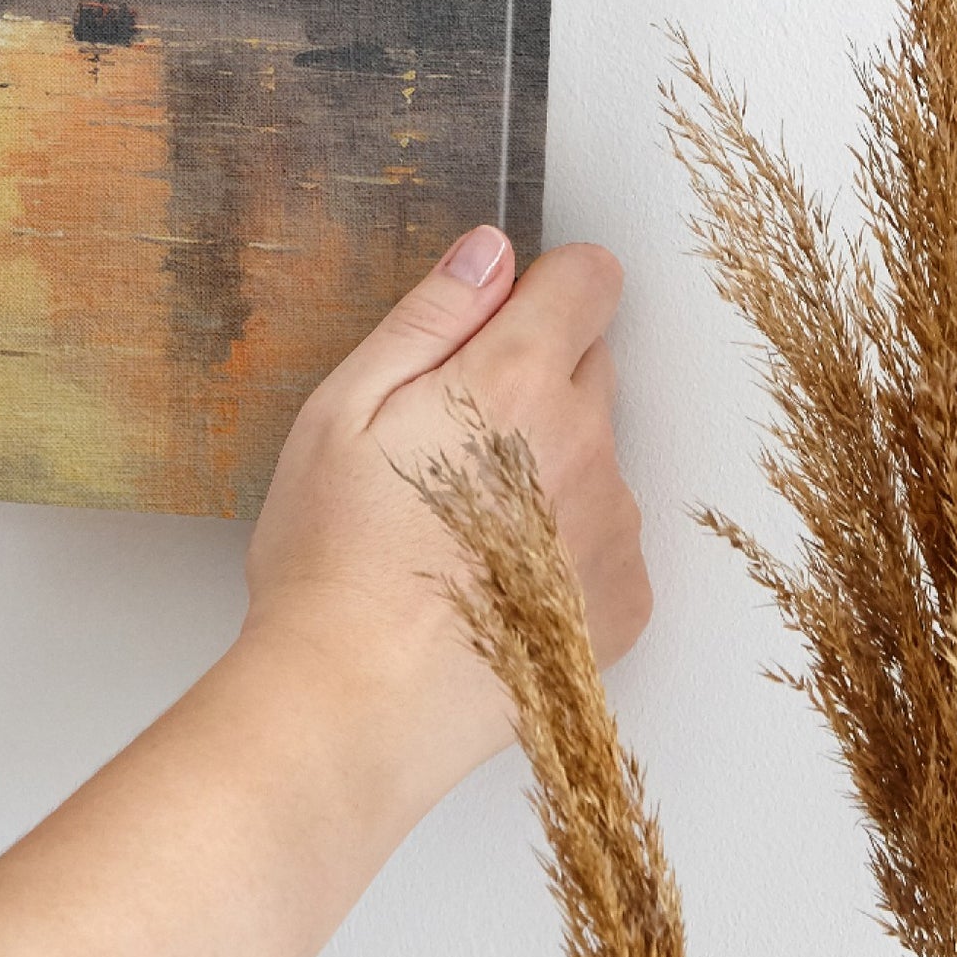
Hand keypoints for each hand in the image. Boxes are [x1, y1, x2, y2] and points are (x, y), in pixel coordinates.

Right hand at [243, 227, 650, 812]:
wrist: (356, 705)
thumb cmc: (333, 558)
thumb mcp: (343, 408)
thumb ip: (429, 317)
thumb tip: (489, 251)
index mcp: (516, 381)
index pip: (589, 279)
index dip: (541, 286)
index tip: (495, 322)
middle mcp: (587, 445)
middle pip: (590, 364)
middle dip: (532, 377)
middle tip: (445, 439)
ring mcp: (613, 528)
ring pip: (594, 453)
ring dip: (547, 464)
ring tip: (458, 525)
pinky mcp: (624, 601)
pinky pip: (604, 535)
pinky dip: (562, 543)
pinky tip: (490, 577)